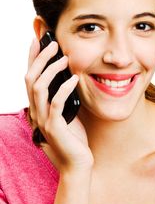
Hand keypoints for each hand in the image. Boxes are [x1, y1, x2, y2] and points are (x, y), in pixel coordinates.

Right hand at [25, 38, 93, 172]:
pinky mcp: (54, 127)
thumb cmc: (73, 137)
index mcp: (38, 107)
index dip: (32, 58)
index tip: (38, 40)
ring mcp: (43, 120)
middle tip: (53, 44)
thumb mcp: (66, 112)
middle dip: (39, 58)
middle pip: (30, 78)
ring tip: (64, 58)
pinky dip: (64, 88)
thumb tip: (67, 75)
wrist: (77, 163)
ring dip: (50, 70)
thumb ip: (62, 96)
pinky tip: (74, 79)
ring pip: (38, 88)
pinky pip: (56, 103)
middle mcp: (36, 111)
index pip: (30, 77)